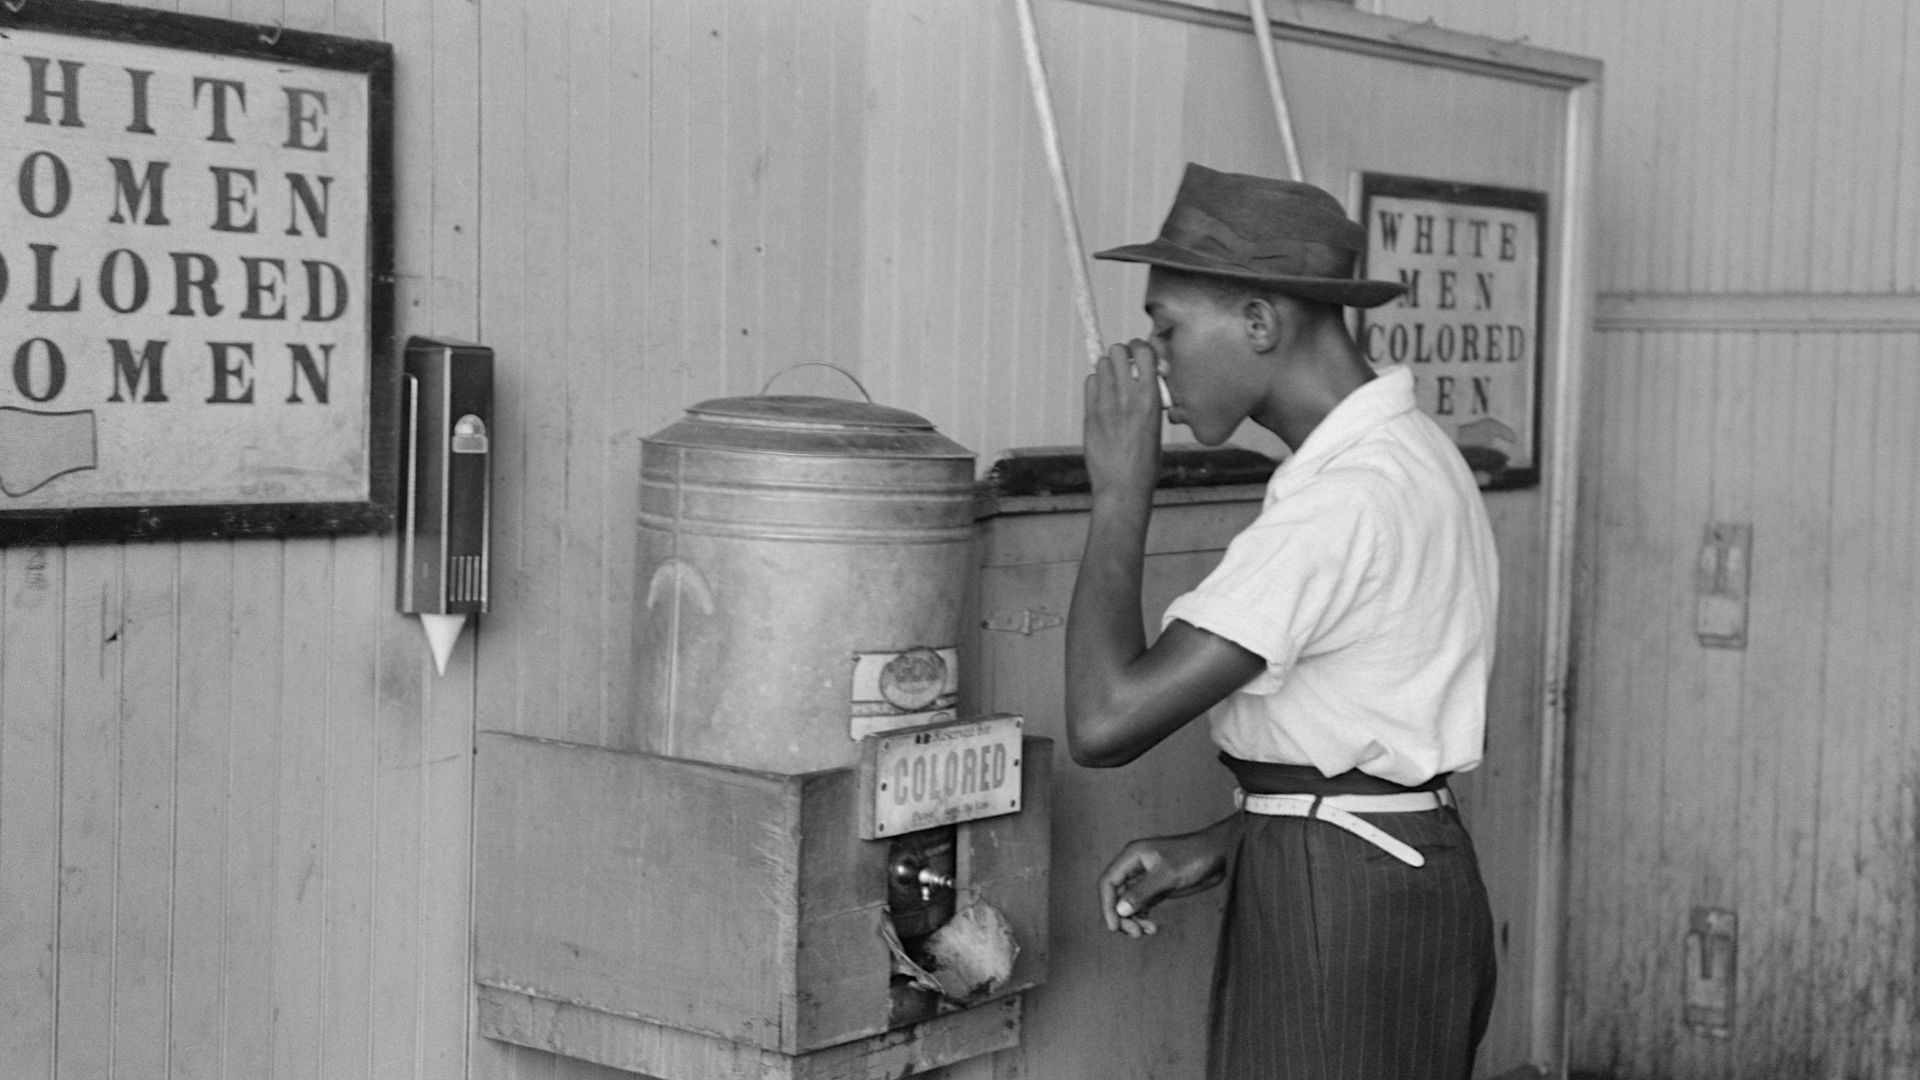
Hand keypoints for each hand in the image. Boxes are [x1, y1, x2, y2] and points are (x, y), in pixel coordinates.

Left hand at [1082, 340, 1163, 501]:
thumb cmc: (1145, 461)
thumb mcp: (1157, 425)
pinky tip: (1102, 398)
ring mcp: (1106, 403)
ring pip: (1101, 364)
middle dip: (1121, 354)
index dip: (1140, 348)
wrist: (1123, 486)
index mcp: (1151, 398)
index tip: (1139, 355)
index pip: (1143, 352)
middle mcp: (1128, 396)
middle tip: (1124, 366)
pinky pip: (1090, 383)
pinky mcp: (1090, 413)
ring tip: (1113, 384)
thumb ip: (1150, 399)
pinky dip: (1096, 384)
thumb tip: (1143, 379)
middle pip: (1117, 351)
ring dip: (1107, 368)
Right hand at [1096, 822, 1233, 938]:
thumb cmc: (1194, 856)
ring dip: (1133, 919)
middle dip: (1122, 916)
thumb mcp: (1167, 875)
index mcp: (1132, 856)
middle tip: (1136, 934)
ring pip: (1128, 902)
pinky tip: (1152, 927)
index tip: (1114, 927)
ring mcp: (1146, 877)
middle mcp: (1135, 866)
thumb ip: (1142, 892)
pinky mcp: (1158, 887)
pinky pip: (1142, 905)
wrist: (1220, 853)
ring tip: (1148, 931)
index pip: (1108, 882)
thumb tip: (1120, 910)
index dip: (1107, 905)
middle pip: (1116, 895)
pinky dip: (1143, 917)